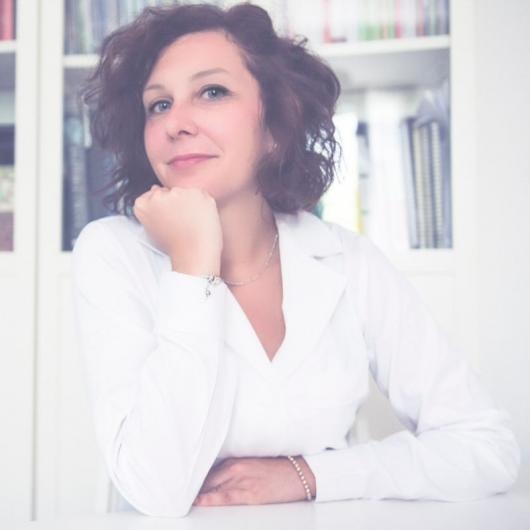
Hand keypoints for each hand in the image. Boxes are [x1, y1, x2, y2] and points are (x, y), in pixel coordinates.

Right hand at [133, 185, 222, 274]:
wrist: (194, 254)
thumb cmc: (175, 244)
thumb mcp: (153, 227)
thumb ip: (152, 207)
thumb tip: (155, 188)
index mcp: (142, 204)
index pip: (154, 194)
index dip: (165, 207)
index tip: (170, 220)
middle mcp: (158, 196)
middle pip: (170, 191)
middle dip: (177, 203)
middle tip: (182, 223)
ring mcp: (178, 193)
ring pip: (186, 192)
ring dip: (191, 202)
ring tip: (191, 222)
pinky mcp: (197, 193)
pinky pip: (201, 195)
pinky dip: (203, 204)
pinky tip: (201, 219)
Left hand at [193, 456, 315, 506]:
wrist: (300, 473)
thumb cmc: (277, 468)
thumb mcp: (253, 463)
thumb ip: (234, 467)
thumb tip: (216, 475)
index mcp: (237, 460)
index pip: (209, 469)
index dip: (195, 476)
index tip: (182, 479)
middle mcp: (238, 468)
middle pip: (208, 478)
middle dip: (193, 485)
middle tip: (176, 490)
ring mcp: (244, 481)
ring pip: (214, 488)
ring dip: (198, 493)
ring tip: (182, 498)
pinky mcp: (252, 495)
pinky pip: (227, 498)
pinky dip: (212, 499)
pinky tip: (201, 502)